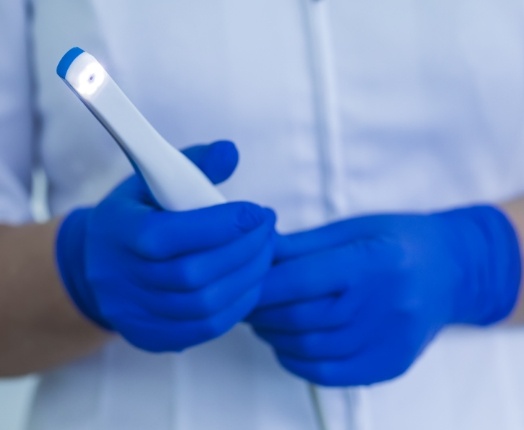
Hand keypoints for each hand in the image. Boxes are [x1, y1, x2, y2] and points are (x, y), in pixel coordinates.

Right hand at [56, 140, 275, 351]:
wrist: (97, 264)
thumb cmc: (136, 215)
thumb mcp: (153, 180)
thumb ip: (194, 164)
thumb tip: (231, 152)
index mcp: (117, 232)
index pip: (168, 235)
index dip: (219, 225)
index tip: (256, 212)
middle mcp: (120, 279)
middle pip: (192, 275)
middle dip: (244, 250)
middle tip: (268, 229)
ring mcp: (134, 314)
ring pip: (204, 305)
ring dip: (247, 278)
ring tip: (266, 252)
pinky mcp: (151, 336)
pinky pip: (205, 329)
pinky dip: (238, 305)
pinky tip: (251, 281)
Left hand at [248, 206, 520, 385]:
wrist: (450, 271)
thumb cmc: (398, 241)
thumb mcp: (352, 229)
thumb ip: (302, 245)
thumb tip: (257, 253)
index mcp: (372, 261)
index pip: (300, 280)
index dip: (261, 285)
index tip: (241, 282)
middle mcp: (383, 304)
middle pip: (300, 318)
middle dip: (260, 312)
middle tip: (245, 302)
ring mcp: (389, 340)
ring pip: (309, 349)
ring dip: (274, 336)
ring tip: (263, 320)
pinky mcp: (389, 364)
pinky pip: (329, 374)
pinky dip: (297, 362)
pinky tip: (287, 344)